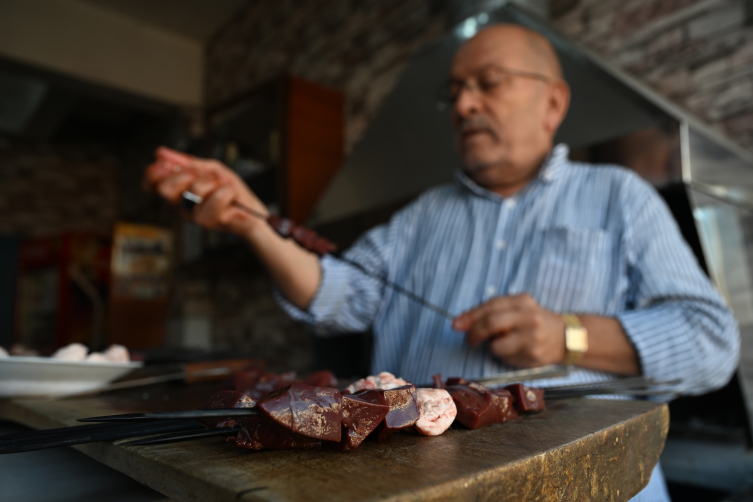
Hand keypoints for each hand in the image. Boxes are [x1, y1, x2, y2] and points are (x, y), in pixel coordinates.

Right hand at [143, 147, 267, 238]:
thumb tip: (160, 152)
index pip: (151, 185)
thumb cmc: (230, 192)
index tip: (165, 164)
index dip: (153, 173)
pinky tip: (231, 196)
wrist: (253, 211)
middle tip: (201, 176)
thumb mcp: (209, 170)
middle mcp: (183, 207)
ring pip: (194, 190)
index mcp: (179, 194)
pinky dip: (227, 190)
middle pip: (165, 188)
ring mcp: (196, 217)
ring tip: (222, 187)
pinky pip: (217, 196)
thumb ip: (187, 162)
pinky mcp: (213, 221)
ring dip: (213, 182)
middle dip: (184, 174)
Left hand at [452, 293, 565, 367]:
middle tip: (469, 340)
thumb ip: (495, 312)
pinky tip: (515, 351)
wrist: (565, 338)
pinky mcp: (534, 352)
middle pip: (492, 323)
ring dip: (492, 347)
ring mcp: (533, 335)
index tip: (456, 324)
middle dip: (474, 332)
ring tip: (502, 344)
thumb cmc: (533, 323)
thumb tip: (464, 322)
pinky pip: (507, 357)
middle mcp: (529, 316)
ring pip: (497, 344)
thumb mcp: (519, 309)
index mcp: (522, 301)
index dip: (470, 316)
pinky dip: (504, 355)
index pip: (490, 305)